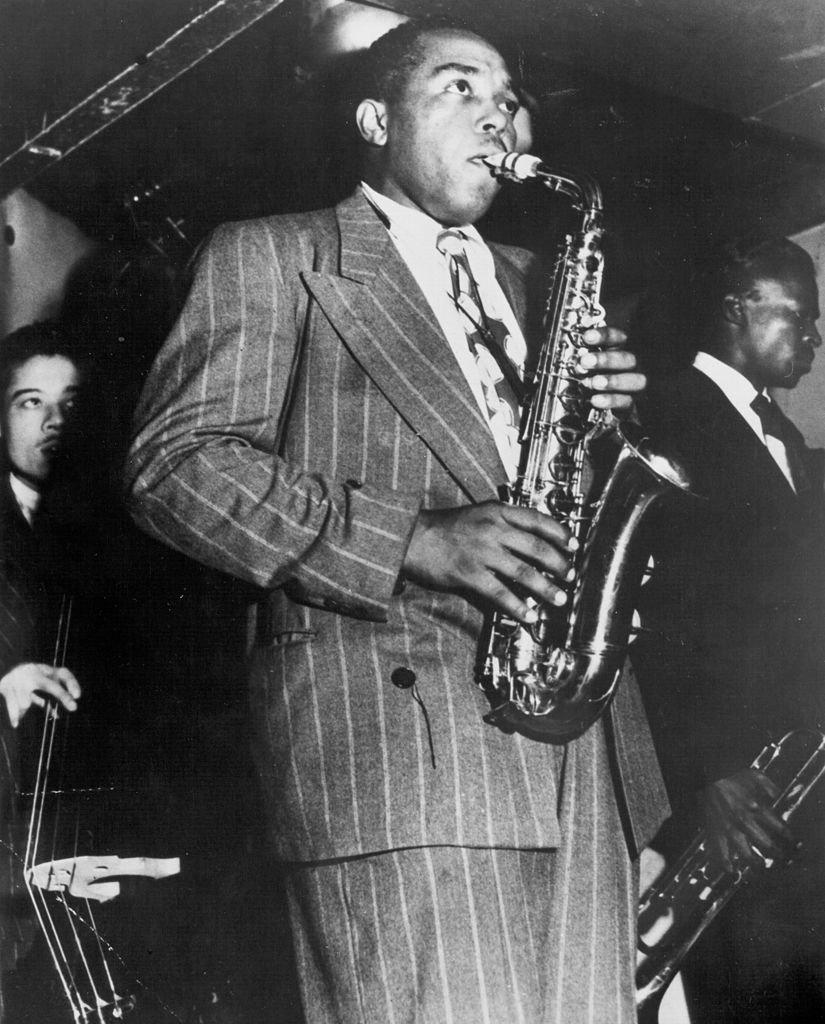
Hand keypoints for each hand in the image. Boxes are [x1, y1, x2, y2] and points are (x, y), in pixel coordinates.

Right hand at [0, 663, 80, 727]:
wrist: (1, 666)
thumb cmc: (25, 681)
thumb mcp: (38, 686)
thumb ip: (47, 699)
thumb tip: (57, 715)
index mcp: (44, 670)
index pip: (62, 674)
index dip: (71, 683)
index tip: (78, 696)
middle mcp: (33, 672)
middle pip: (50, 685)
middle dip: (62, 696)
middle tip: (74, 707)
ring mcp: (18, 678)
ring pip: (26, 702)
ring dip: (24, 708)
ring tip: (22, 707)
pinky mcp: (4, 686)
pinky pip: (11, 704)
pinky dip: (14, 715)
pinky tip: (16, 724)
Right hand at [402, 500, 574, 622]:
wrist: (411, 537)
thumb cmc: (445, 527)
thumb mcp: (478, 513)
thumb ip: (504, 521)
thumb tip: (533, 538)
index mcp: (496, 512)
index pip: (537, 519)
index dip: (560, 533)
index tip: (574, 546)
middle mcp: (492, 529)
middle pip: (536, 547)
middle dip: (559, 564)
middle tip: (570, 577)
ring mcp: (481, 552)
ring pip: (523, 572)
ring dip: (545, 588)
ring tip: (558, 599)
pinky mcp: (469, 574)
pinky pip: (500, 593)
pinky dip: (517, 606)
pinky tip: (528, 615)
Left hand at [575, 327, 645, 411]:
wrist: (611, 402)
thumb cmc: (600, 375)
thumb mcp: (593, 363)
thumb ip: (587, 356)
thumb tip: (574, 355)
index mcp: (623, 350)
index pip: (618, 338)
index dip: (604, 336)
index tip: (587, 337)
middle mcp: (634, 365)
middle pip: (628, 358)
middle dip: (606, 359)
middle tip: (585, 361)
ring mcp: (636, 384)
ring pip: (634, 380)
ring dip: (613, 381)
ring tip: (594, 382)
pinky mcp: (633, 403)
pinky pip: (627, 402)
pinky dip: (611, 400)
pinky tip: (596, 399)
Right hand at [699, 768, 797, 873]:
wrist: (707, 775)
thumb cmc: (729, 774)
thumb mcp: (754, 775)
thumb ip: (768, 786)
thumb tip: (777, 795)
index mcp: (757, 807)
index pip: (778, 827)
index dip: (788, 837)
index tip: (792, 842)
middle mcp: (745, 821)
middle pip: (766, 843)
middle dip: (776, 853)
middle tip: (780, 858)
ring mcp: (730, 828)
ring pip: (746, 852)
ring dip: (755, 862)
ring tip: (761, 866)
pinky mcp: (715, 830)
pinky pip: (720, 850)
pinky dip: (725, 862)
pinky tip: (730, 870)